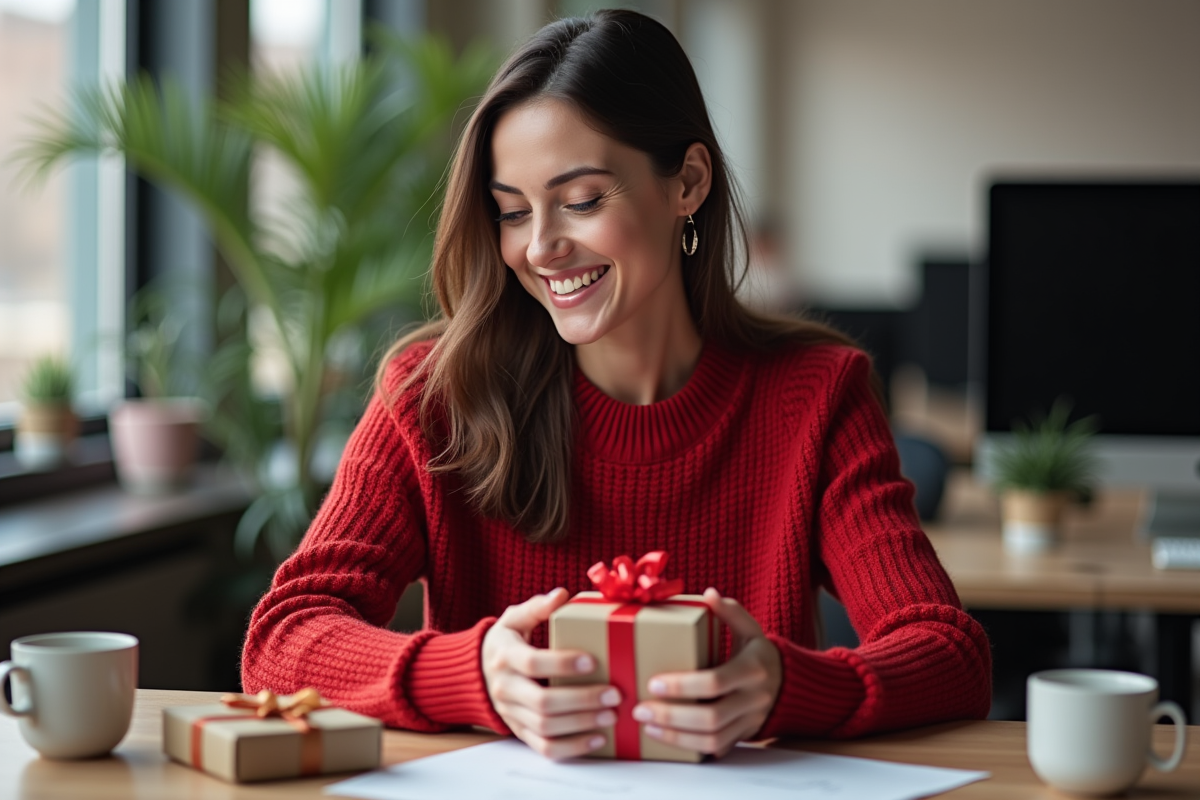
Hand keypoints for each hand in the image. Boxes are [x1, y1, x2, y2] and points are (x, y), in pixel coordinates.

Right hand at [482, 588, 622, 759]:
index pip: (533, 663)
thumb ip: (536, 607)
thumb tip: (561, 595)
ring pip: (546, 727)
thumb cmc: (505, 641)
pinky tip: (597, 739)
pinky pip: (544, 747)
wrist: (475, 673)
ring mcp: (511, 713)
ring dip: (581, 724)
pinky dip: (572, 748)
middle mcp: (505, 688)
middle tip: (613, 694)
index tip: (592, 661)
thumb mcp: (514, 619)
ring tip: (611, 715)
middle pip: (542, 702)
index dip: (563, 664)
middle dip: (582, 700)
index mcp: (505, 656)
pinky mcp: (519, 732)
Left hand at [631, 588, 781, 756]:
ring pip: (713, 739)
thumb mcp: (751, 629)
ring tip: (648, 726)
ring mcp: (750, 721)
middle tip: (641, 709)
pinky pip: (716, 749)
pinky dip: (689, 747)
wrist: (789, 685)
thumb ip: (731, 612)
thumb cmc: (760, 654)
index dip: (683, 686)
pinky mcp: (744, 736)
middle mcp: (754, 698)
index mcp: (753, 668)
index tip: (654, 683)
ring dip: (677, 737)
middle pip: (712, 717)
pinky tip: (666, 737)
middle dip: (672, 717)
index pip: (715, 681)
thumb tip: (708, 594)